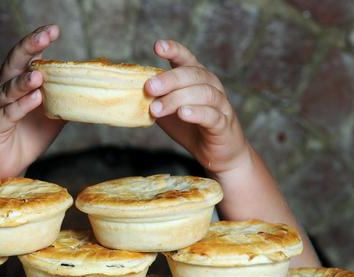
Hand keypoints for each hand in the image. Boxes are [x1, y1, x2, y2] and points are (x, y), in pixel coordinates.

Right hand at [0, 25, 64, 180]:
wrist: (7, 169)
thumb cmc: (28, 137)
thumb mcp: (53, 116)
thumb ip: (66, 99)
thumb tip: (93, 90)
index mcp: (16, 82)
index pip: (27, 56)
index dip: (38, 41)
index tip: (54, 29)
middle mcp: (2, 89)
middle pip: (13, 63)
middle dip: (29, 47)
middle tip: (45, 37)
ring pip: (8, 88)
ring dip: (23, 80)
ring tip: (39, 74)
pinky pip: (7, 114)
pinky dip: (21, 106)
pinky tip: (35, 99)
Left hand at [145, 40, 250, 175]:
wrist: (216, 153)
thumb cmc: (191, 127)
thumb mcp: (168, 111)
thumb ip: (155, 99)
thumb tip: (129, 93)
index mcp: (196, 78)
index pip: (186, 58)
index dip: (174, 50)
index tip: (157, 46)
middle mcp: (211, 85)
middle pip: (192, 74)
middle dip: (169, 79)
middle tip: (149, 87)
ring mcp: (220, 104)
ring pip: (203, 93)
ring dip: (177, 99)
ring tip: (157, 109)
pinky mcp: (224, 124)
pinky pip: (212, 115)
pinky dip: (197, 113)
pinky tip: (183, 114)